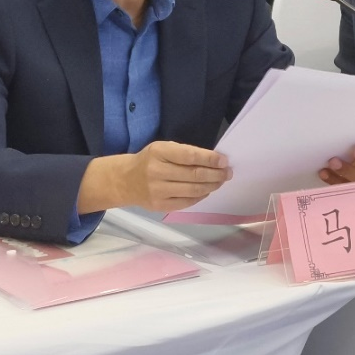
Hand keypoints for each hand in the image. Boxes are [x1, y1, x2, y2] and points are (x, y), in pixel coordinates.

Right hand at [79, 141, 230, 213]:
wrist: (126, 181)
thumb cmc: (150, 160)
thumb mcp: (162, 149)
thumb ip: (184, 153)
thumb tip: (213, 161)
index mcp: (158, 153)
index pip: (189, 156)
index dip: (210, 159)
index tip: (224, 161)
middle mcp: (157, 172)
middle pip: (194, 175)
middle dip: (215, 174)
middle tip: (227, 172)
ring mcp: (158, 191)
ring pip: (193, 190)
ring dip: (211, 186)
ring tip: (221, 181)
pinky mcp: (160, 206)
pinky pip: (187, 202)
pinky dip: (201, 196)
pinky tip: (207, 190)